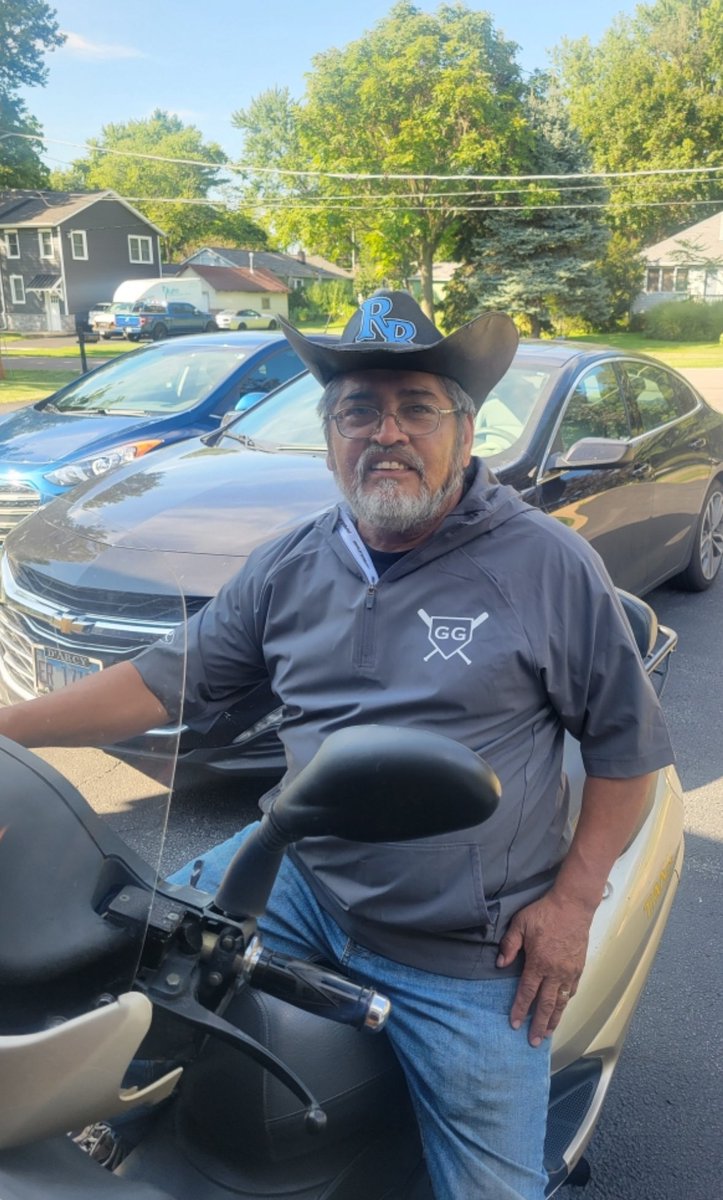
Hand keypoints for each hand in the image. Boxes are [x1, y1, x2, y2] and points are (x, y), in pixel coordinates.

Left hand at [496, 891, 592, 1046]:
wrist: (573, 905)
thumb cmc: (545, 912)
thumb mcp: (521, 923)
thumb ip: (510, 945)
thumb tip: (499, 964)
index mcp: (539, 962)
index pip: (527, 992)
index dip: (520, 1009)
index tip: (515, 1024)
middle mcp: (555, 972)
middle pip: (546, 1004)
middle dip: (539, 1024)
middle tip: (534, 1041)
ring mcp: (569, 971)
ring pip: (561, 1001)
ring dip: (555, 1019)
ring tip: (549, 1033)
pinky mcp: (579, 967)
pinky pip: (572, 990)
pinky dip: (566, 1003)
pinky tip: (562, 1008)